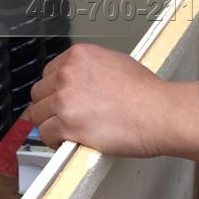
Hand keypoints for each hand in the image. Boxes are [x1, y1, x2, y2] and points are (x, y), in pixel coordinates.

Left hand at [28, 44, 198, 166]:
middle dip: (48, 107)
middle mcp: (67, 74)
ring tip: (64, 132)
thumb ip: (89, 69)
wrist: (160, 113)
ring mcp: (65, 99)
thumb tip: (79, 81)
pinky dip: (53, 141)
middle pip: (39, 93)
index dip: (53, 90)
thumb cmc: (147, 93)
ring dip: (49, 125)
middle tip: (61, 118)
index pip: (48, 73)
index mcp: (78, 56)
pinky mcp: (67, 124)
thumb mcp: (116, 63)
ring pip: (37, 115)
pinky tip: (65, 142)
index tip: (58, 100)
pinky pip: (45, 134)